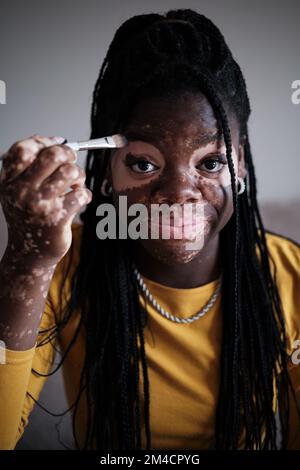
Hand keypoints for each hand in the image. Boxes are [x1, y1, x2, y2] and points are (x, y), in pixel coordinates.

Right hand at [0, 134, 91, 262]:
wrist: (29, 253)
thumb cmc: (27, 217)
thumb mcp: (17, 190)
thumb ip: (30, 164)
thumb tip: (56, 139)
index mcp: (9, 181)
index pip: (24, 149)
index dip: (44, 142)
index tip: (56, 144)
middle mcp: (22, 192)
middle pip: (52, 155)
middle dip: (68, 154)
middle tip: (71, 162)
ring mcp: (39, 206)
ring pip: (70, 172)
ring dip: (78, 175)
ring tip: (75, 184)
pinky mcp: (57, 218)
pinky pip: (81, 194)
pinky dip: (84, 195)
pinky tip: (77, 200)